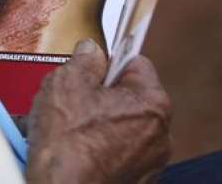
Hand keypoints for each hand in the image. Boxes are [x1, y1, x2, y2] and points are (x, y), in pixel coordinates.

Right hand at [26, 40, 172, 183]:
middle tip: (69, 100)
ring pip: (117, 127)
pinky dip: (94, 149)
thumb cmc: (69, 145)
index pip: (135, 63)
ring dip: (93, 124)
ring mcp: (148, 163)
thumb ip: (84, 59)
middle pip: (126, 98)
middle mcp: (159, 135)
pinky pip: (113, 154)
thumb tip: (90, 51)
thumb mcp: (68, 82)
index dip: (106, 62)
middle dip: (96, 96)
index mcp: (152, 103)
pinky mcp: (134, 182)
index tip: (88, 67)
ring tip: (63, 129)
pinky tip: (70, 150)